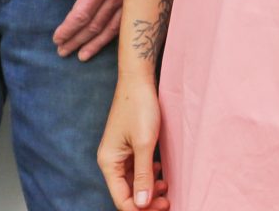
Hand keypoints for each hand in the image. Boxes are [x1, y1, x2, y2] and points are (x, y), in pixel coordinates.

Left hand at [51, 0, 128, 59]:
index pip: (82, 13)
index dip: (68, 29)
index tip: (56, 39)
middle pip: (95, 25)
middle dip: (76, 40)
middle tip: (62, 51)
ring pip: (112, 29)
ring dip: (95, 44)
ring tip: (81, 55)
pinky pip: (128, 22)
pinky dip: (115, 36)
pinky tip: (108, 42)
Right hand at [99, 76, 170, 209]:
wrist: (138, 80)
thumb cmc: (140, 107)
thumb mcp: (144, 143)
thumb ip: (143, 175)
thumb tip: (141, 205)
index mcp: (109, 162)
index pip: (122, 199)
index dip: (141, 209)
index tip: (163, 206)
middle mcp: (111, 161)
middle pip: (127, 193)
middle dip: (147, 201)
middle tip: (168, 200)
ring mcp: (120, 154)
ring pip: (133, 183)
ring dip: (149, 189)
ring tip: (166, 185)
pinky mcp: (129, 147)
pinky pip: (137, 171)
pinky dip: (149, 176)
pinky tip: (160, 172)